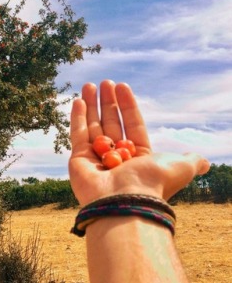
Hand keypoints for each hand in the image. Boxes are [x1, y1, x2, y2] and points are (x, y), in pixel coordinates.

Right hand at [68, 80, 209, 205]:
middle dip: (108, 102)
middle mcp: (117, 157)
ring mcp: (96, 158)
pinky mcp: (78, 160)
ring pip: (93, 126)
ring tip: (89, 85)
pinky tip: (79, 100)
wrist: (125, 200)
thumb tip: (204, 162)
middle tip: (105, 83)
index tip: (122, 86)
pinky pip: (78, 134)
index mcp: (139, 157)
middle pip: (112, 123)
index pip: (133, 125)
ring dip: (91, 105)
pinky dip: (77, 118)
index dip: (128, 105)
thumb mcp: (180, 167)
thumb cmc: (152, 182)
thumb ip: (190, 160)